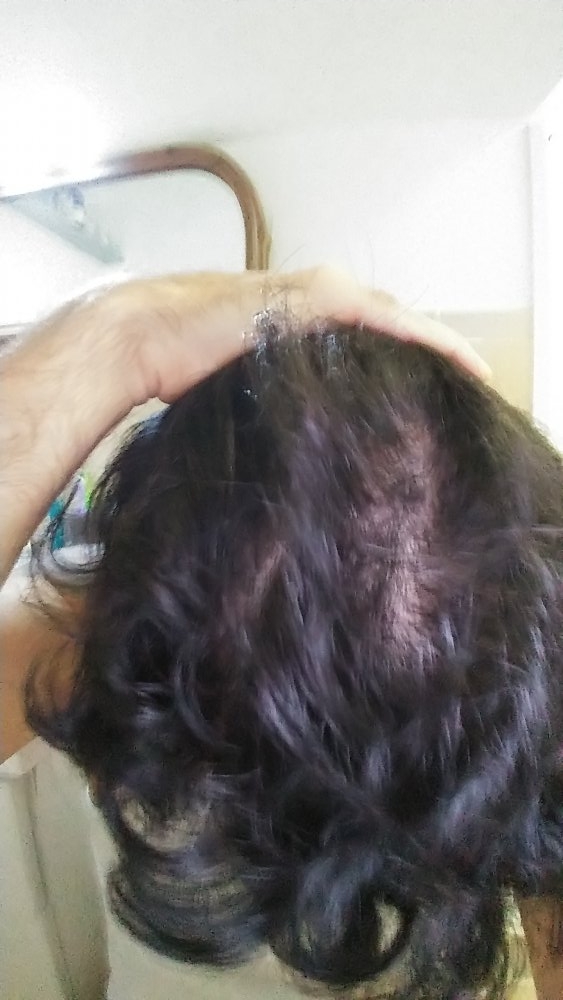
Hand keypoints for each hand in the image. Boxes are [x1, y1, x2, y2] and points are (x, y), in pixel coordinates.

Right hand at [0, 267, 488, 583]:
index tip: (436, 389)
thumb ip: (281, 393)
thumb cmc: (180, 364)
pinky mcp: (313, 299)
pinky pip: (386, 319)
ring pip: (399, 316)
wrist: (140, 337)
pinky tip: (460, 360)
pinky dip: (426, 338)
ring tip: (476, 374)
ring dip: (438, 345)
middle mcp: (318, 292)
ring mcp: (317, 291)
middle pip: (393, 321)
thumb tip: (300, 440)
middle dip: (430, 350)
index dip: (408, 356)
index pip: (372, 331)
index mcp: (302, 311)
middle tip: (467, 384)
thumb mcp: (245, 383)